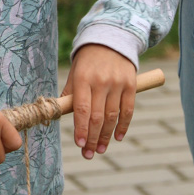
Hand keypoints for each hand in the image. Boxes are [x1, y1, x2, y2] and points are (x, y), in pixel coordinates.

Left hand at [62, 44, 136, 158]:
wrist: (111, 41)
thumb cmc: (88, 62)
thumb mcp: (75, 73)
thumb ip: (70, 94)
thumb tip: (61, 116)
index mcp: (83, 79)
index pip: (82, 109)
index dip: (81, 128)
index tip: (79, 144)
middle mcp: (101, 82)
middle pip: (97, 116)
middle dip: (92, 138)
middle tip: (88, 154)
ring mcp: (118, 84)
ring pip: (112, 116)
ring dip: (106, 136)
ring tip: (100, 149)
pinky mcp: (131, 85)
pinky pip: (128, 110)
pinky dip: (124, 126)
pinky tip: (118, 137)